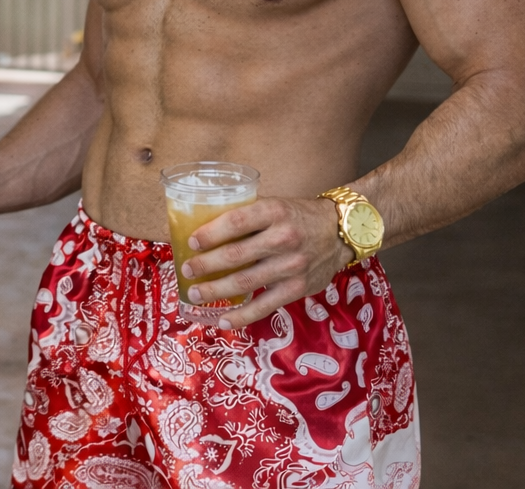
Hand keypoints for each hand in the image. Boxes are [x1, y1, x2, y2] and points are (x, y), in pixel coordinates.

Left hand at [179, 196, 353, 328]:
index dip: (210, 233)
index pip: (236, 222)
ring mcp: (291, 266)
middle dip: (205, 265)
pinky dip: (241, 316)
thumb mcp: (274, 204)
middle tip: (186, 269)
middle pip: (236, 255)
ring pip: (245, 282)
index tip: (191, 242)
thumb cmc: (297, 216)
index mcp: (274, 211)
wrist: (339, 232)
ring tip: (194, 293)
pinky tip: (222, 320)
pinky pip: (264, 306)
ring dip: (215, 290)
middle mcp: (283, 239)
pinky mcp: (297, 289)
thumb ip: (246, 215)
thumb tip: (204, 227)